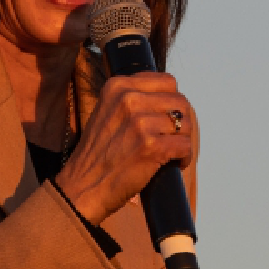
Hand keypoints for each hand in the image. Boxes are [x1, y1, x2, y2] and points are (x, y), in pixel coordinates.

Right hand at [56, 72, 196, 225]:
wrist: (83, 186)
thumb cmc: (97, 154)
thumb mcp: (107, 111)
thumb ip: (132, 99)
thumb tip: (166, 98)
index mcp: (118, 86)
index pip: (167, 81)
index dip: (172, 101)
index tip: (166, 117)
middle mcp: (128, 99)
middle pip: (180, 101)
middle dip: (182, 121)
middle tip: (173, 137)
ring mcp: (140, 123)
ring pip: (185, 124)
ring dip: (183, 140)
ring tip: (172, 151)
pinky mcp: (151, 146)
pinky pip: (185, 146)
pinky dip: (184, 157)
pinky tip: (175, 163)